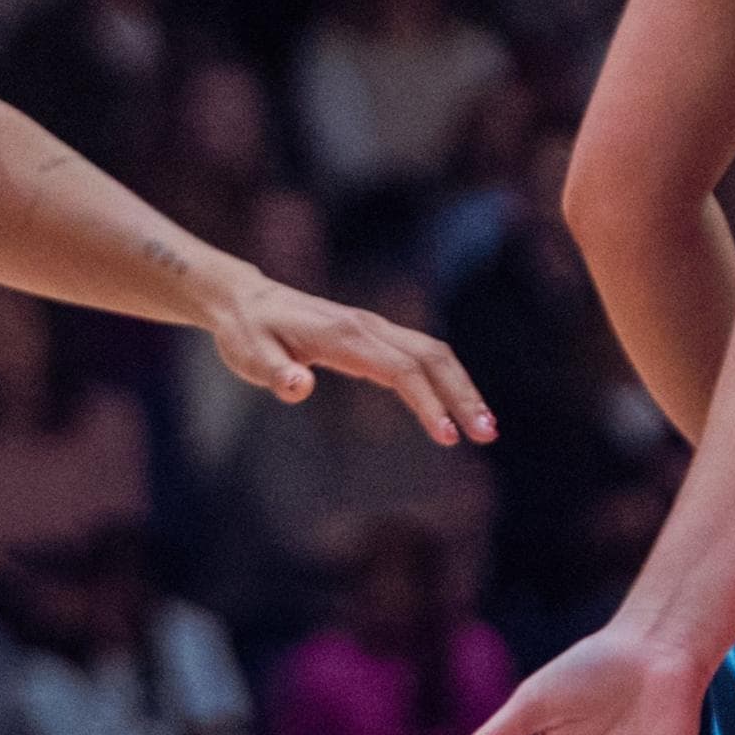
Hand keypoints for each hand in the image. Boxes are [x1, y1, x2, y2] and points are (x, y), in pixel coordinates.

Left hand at [205, 269, 496, 446]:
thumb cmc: (247, 333)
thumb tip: (299, 387)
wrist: (247, 299)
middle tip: (487, 435)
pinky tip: (456, 408)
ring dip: (463, 388)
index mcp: (345, 337)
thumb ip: (273, 373)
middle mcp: (369, 327)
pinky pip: (422, 355)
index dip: (428, 402)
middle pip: (433, 357)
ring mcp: (376, 328)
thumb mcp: (248, 356)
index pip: (401, 370)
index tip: (447, 435)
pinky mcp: (376, 335)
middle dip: (464, 395)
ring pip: (434, 353)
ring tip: (485, 428)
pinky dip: (447, 379)